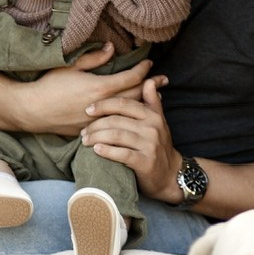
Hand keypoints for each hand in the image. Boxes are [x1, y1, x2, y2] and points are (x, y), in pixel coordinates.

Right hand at [19, 50, 151, 136]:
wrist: (32, 110)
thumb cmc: (49, 85)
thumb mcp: (71, 65)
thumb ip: (94, 58)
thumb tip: (112, 48)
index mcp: (100, 87)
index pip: (130, 78)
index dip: (143, 69)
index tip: (149, 63)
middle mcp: (103, 105)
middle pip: (135, 96)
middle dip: (152, 87)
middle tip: (164, 80)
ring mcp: (99, 120)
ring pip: (128, 112)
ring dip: (143, 103)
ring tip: (155, 97)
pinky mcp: (93, 129)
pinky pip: (116, 122)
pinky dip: (128, 115)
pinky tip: (133, 113)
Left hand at [81, 76, 178, 199]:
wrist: (170, 174)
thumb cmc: (159, 145)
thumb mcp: (159, 121)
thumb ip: (152, 101)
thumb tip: (148, 80)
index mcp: (152, 115)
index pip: (124, 104)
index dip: (104, 105)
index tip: (88, 110)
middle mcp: (152, 128)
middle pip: (116, 120)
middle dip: (96, 125)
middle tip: (83, 131)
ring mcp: (149, 145)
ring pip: (116, 136)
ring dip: (97, 137)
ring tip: (85, 140)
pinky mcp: (145, 162)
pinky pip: (122, 154)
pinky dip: (107, 151)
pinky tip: (96, 150)